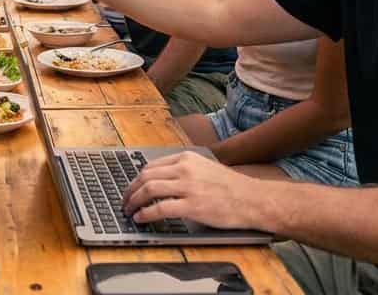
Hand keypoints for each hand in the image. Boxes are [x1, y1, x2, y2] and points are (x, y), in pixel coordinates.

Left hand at [120, 150, 263, 229]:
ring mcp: (188, 187)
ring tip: (128, 210)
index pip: (151, 166)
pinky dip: (145, 213)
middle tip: (124, 201)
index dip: (136, 179)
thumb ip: (183, 171)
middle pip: (145, 176)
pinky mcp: (192, 206)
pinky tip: (140, 218)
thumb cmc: (231, 187)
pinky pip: (159, 208)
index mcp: (186, 159)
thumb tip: (160, 181)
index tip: (131, 188)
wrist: (253, 199)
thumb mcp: (204, 169)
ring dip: (133, 201)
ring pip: (149, 190)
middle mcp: (185, 169)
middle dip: (130, 190)